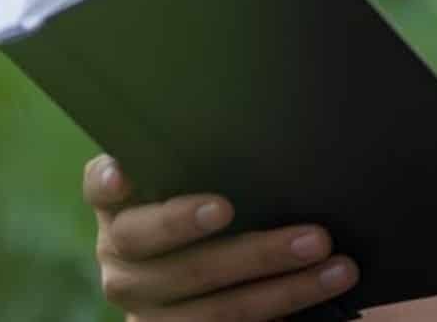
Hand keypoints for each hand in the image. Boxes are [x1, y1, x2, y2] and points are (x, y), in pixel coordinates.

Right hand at [87, 154, 358, 319]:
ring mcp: (145, 309)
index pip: (100, 188)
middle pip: (179, 263)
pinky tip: (319, 301)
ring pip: (214, 310)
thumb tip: (272, 132)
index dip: (109, 182)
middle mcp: (121, 261)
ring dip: (284, 290)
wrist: (197, 275)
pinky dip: (279, 315)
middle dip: (250, 252)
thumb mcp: (199, 180)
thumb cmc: (211, 201)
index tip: (126, 175)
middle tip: (310, 235)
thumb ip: (209, 162)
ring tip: (336, 267)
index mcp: (120, 209)